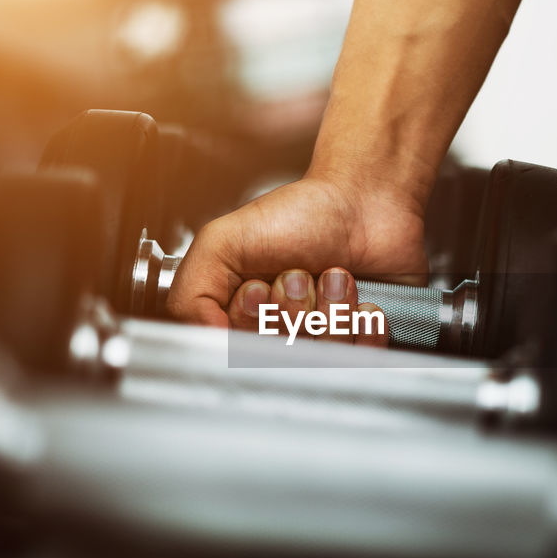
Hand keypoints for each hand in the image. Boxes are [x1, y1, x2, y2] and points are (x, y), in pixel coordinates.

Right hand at [165, 171, 427, 337]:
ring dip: (330, 307)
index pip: (234, 354)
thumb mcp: (224, 240)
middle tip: (298, 272)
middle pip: (279, 357)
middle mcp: (277, 334)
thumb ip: (192, 293)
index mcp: (238, 316)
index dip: (251, 320)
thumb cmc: (301, 215)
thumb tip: (203, 341)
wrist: (364, 200)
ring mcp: (320, 340)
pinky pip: (361, 358)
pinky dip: (361, 321)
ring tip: (332, 273)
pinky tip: (356, 295)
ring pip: (321, 356)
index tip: (258, 287)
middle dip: (292, 308)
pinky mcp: (361, 343)